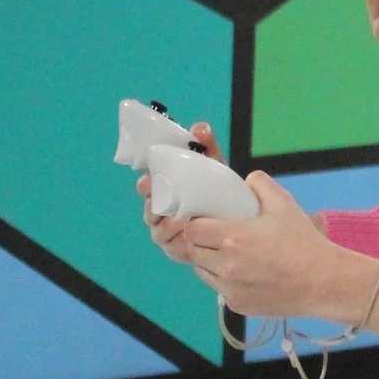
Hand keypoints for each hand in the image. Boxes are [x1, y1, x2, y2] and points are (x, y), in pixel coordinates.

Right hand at [136, 118, 223, 265]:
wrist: (233, 215)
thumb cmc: (215, 188)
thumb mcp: (212, 165)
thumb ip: (206, 146)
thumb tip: (200, 128)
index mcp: (162, 189)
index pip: (146, 186)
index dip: (146, 184)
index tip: (148, 180)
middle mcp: (159, 211)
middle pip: (149, 210)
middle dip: (154, 206)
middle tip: (167, 203)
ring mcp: (166, 232)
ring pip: (159, 230)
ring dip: (168, 225)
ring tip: (182, 220)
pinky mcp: (177, 249)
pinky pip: (173, 248)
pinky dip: (180, 244)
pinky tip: (189, 239)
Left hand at [182, 173, 366, 319]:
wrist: (323, 281)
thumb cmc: (302, 241)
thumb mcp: (284, 203)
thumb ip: (259, 184)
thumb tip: (244, 181)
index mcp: (233, 238)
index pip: (192, 230)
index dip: (196, 223)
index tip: (206, 220)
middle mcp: (225, 266)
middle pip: (193, 251)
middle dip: (200, 242)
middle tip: (217, 236)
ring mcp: (229, 289)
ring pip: (202, 272)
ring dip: (209, 261)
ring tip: (229, 255)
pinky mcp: (236, 305)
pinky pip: (219, 289)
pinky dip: (225, 280)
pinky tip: (244, 274)